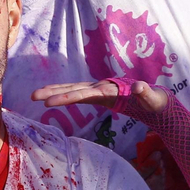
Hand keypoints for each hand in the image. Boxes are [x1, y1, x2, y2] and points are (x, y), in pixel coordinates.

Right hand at [31, 79, 168, 118]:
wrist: (155, 98)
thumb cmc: (154, 100)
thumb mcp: (153, 99)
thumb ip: (145, 93)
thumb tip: (138, 86)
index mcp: (110, 89)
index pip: (85, 93)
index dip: (68, 97)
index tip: (51, 102)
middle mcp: (101, 87)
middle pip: (73, 89)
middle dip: (54, 92)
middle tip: (34, 96)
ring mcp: (98, 90)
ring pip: (72, 89)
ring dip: (54, 91)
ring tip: (35, 95)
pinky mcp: (98, 95)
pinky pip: (77, 94)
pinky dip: (64, 95)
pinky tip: (51, 98)